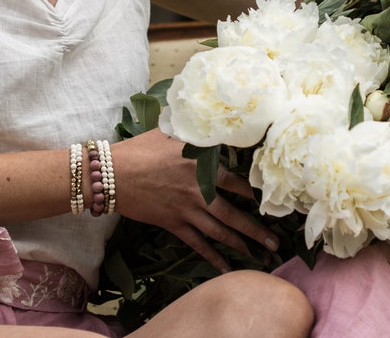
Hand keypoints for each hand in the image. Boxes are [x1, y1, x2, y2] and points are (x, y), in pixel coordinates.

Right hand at [111, 128, 278, 272]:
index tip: (270, 202)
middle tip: (276, 244)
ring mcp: (186, 211)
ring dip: (241, 246)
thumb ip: (194, 131)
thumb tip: (210, 120)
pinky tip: (226, 269)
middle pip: (234, 215)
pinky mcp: (173, 225)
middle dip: (257, 231)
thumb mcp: (172, 132)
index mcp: (202, 166)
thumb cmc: (142, 149)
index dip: (255, 193)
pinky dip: (212, 258)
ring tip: (261, 257)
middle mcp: (199, 191)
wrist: (113, 174)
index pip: (237, 182)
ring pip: (220, 233)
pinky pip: (197, 244)